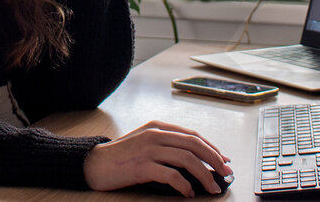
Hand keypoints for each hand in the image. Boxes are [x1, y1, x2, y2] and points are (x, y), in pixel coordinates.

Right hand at [83, 121, 232, 196]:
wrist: (95, 163)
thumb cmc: (121, 155)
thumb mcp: (144, 141)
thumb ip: (165, 143)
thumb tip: (194, 158)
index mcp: (157, 126)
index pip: (192, 135)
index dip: (211, 148)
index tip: (223, 160)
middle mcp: (155, 134)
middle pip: (194, 144)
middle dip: (214, 160)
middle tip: (225, 174)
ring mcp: (149, 150)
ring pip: (187, 159)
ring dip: (204, 175)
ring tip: (211, 187)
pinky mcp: (143, 166)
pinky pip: (171, 175)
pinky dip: (184, 185)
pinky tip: (188, 193)